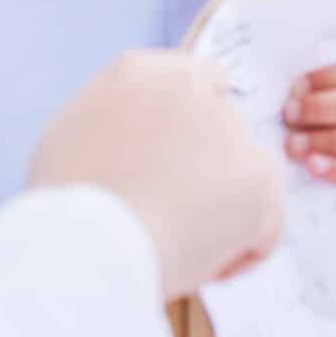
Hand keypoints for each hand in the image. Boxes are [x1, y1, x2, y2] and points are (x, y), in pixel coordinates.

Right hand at [30, 51, 283, 298]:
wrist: (86, 243)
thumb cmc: (66, 203)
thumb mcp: (73, 133)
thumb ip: (118, 120)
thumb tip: (141, 136)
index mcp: (141, 72)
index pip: (197, 81)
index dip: (193, 128)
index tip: (178, 164)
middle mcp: (193, 88)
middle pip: (224, 128)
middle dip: (209, 169)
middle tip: (175, 212)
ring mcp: (231, 131)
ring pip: (250, 174)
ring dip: (229, 208)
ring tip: (183, 245)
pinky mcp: (259, 179)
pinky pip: (268, 222)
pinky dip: (244, 250)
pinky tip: (203, 264)